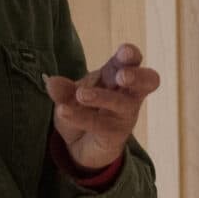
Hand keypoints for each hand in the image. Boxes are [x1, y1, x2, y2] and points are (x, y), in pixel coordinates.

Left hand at [44, 43, 159, 170]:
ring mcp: (124, 114)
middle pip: (147, 81)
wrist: (80, 145)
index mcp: (116, 74)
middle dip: (137, 76)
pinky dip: (80, 117)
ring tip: (81, 95)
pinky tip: (63, 112)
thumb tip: (51, 82)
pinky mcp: (115, 134)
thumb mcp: (69, 96)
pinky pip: (101, 124)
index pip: (129, 61)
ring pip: (122, 103)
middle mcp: (127, 93)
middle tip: (122, 76)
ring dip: (102, 97)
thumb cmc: (83, 109)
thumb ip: (62, 89)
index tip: (126, 52)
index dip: (130, 55)